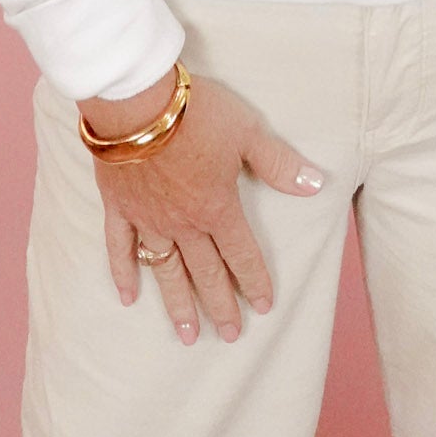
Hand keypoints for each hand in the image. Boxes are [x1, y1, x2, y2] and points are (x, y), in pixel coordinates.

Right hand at [81, 70, 325, 344]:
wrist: (139, 101)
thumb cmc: (197, 112)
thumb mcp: (247, 131)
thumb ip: (278, 163)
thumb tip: (315, 185)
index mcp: (217, 207)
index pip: (241, 253)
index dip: (254, 280)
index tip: (263, 307)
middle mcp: (184, 222)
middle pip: (205, 272)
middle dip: (219, 305)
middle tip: (229, 335)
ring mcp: (148, 218)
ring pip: (166, 270)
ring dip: (178, 303)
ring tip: (187, 334)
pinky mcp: (119, 206)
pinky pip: (120, 247)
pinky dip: (123, 273)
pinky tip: (129, 298)